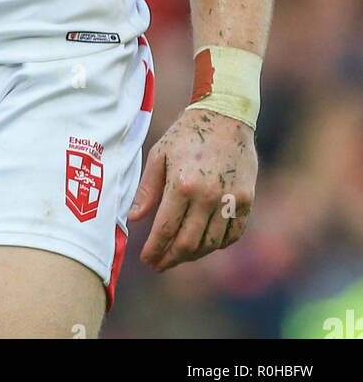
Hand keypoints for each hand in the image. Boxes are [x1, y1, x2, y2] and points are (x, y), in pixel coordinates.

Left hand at [127, 108, 256, 270]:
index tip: (146, 259)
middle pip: (187, 244)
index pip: (165, 230)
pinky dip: (218, 245)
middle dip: (170, 259)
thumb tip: (134, 218)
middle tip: (159, 265)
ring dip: (192, 256)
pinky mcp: (246, 200)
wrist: (226, 116)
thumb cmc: (187, 133)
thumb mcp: (159, 154)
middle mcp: (207, 197)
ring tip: (178, 255)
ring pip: (210, 244)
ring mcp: (230, 200)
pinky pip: (233, 235)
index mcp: (182, 185)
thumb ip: (147, 189)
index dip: (154, 250)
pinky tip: (205, 244)